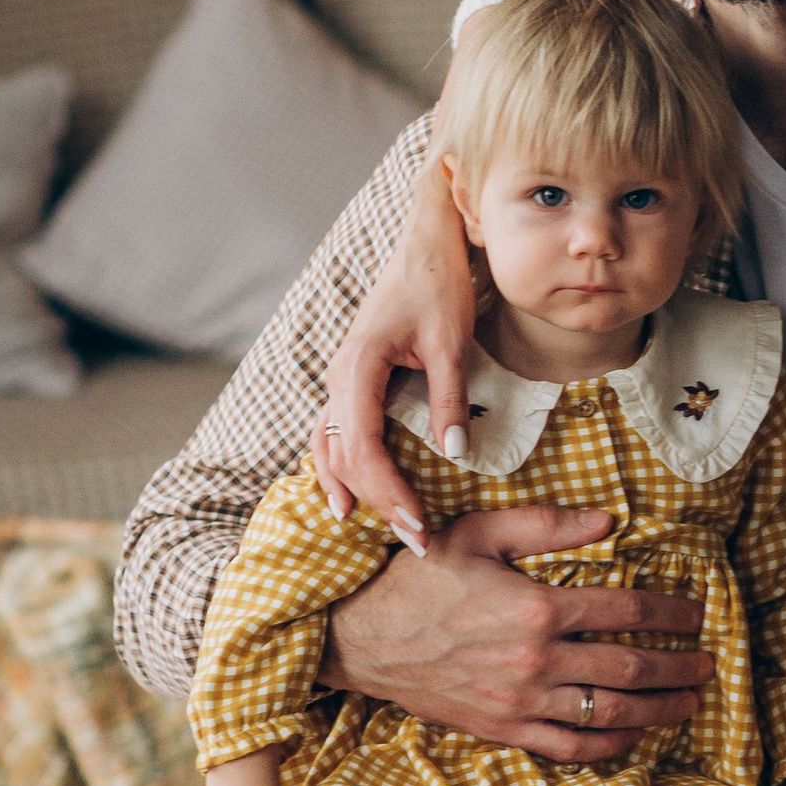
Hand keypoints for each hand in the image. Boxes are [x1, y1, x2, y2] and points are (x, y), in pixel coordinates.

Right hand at [312, 156, 479, 540]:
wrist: (423, 243)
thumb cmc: (438, 285)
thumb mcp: (451, 342)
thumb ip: (448, 398)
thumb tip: (455, 453)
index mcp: (358, 367)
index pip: (362, 446)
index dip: (387, 490)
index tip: (418, 525)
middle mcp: (339, 376)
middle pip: (344, 454)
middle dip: (377, 500)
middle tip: (416, 541)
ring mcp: (340, 377)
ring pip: (330, 445)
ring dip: (351, 487)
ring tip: (370, 528)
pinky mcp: (351, 378)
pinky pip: (335, 430)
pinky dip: (341, 464)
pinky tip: (351, 491)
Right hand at [322, 503, 710, 761]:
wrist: (362, 638)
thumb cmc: (419, 578)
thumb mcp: (477, 533)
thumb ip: (546, 525)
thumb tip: (609, 521)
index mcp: (536, 608)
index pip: (626, 613)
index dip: (671, 615)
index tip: (698, 615)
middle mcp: (536, 662)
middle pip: (630, 669)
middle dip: (679, 667)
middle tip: (710, 664)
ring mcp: (520, 703)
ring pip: (609, 713)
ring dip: (659, 709)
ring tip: (690, 702)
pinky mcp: (503, 730)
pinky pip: (570, 749)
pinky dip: (610, 746)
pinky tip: (636, 735)